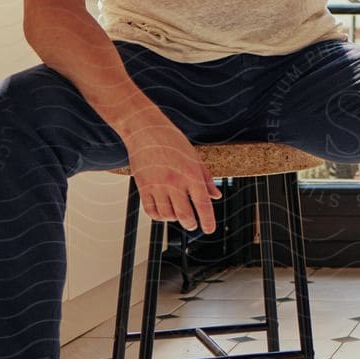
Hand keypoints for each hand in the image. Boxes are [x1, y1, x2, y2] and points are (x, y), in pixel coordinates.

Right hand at [121, 113, 220, 232]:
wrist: (144, 129)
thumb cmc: (171, 140)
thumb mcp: (194, 157)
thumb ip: (206, 178)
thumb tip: (216, 196)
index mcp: (191, 174)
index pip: (203, 205)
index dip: (208, 221)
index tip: (209, 229)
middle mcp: (175, 182)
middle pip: (185, 216)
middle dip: (191, 224)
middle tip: (193, 224)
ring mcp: (157, 186)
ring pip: (168, 216)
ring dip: (175, 219)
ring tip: (178, 215)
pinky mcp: (143, 187)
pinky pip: (151, 211)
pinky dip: (159, 216)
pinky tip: (164, 212)